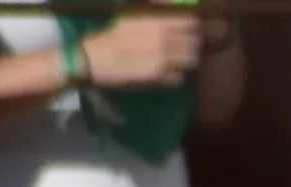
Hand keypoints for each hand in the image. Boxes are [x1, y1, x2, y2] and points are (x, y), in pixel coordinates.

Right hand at [77, 12, 210, 87]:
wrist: (94, 58)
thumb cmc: (110, 34)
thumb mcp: (132, 15)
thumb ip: (155, 12)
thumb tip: (173, 6)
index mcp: (158, 20)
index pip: (191, 21)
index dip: (191, 25)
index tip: (187, 28)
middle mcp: (166, 39)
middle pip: (196, 42)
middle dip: (191, 43)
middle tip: (181, 45)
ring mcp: (166, 59)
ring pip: (192, 60)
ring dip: (186, 60)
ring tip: (174, 59)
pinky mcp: (162, 76)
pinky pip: (180, 76)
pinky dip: (175, 75)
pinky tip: (164, 71)